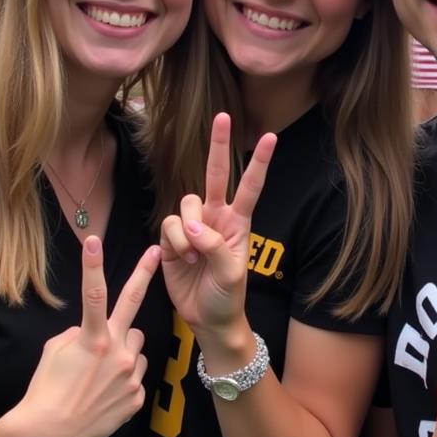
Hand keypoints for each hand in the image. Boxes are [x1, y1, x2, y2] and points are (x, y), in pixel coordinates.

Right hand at [10, 236, 158, 436]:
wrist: (49, 434)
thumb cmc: (46, 390)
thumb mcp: (55, 352)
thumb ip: (80, 334)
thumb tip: (94, 330)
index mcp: (91, 338)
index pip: (93, 292)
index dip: (93, 264)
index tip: (94, 240)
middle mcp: (116, 351)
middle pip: (133, 305)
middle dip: (143, 274)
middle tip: (154, 253)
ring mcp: (130, 374)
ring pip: (136, 346)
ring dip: (124, 350)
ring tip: (101, 372)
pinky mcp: (136, 395)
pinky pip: (135, 376)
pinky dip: (123, 380)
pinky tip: (104, 394)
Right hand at [160, 112, 275, 337]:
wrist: (208, 319)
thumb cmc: (228, 296)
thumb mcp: (230, 273)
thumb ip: (214, 245)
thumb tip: (192, 225)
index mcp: (239, 222)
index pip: (250, 186)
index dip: (258, 162)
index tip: (269, 137)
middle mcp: (215, 217)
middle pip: (214, 174)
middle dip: (218, 146)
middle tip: (223, 117)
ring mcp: (192, 226)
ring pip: (183, 204)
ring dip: (186, 230)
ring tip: (194, 256)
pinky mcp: (172, 238)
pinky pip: (167, 226)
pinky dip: (173, 242)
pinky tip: (182, 259)